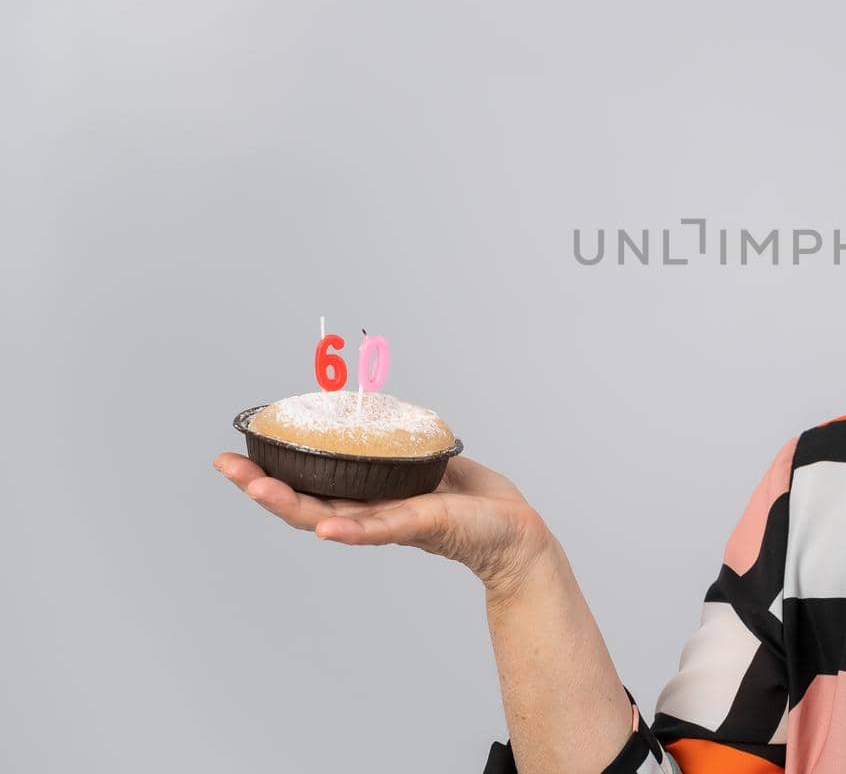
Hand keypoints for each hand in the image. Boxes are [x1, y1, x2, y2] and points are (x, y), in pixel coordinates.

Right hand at [213, 450, 552, 601]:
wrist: (514, 534)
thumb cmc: (474, 503)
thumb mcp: (425, 464)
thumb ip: (397, 449)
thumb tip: (372, 416)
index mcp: (371, 499)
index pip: (312, 488)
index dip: (273, 476)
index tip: (233, 458)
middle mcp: (374, 515)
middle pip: (308, 504)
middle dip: (263, 487)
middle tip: (226, 467)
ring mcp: (395, 523)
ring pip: (335, 517)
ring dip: (294, 505)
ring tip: (258, 491)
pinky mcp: (425, 526)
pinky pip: (384, 527)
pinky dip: (354, 528)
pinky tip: (328, 527)